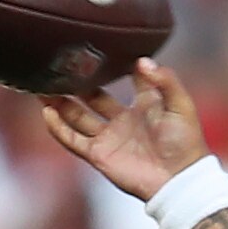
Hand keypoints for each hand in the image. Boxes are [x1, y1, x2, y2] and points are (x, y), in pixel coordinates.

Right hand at [38, 59, 214, 201]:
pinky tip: (47, 112)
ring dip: (60, 103)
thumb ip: (165, 80)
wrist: (178, 180)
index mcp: (144, 105)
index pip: (126, 80)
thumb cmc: (185, 143)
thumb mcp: (180, 105)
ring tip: (42, 86)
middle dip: (76, 84)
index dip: (115, 65)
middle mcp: (122, 120)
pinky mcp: (99, 155)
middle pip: (92, 98)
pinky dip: (58, 128)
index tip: (98, 48)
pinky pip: (72, 140)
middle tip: (60, 66)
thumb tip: (141, 60)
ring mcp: (109, 138)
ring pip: (77, 117)